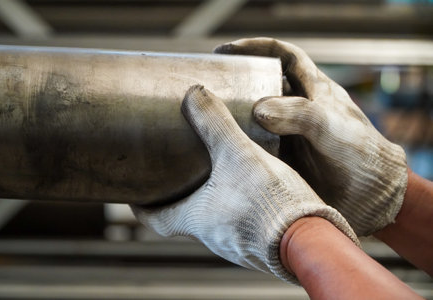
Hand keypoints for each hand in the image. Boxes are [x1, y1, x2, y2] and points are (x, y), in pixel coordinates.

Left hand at [131, 85, 358, 281]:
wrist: (311, 239)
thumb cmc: (269, 202)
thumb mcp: (238, 153)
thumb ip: (215, 123)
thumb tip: (193, 94)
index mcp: (197, 219)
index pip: (155, 219)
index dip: (142, 207)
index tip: (134, 197)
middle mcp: (213, 237)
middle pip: (184, 220)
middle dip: (178, 200)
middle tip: (176, 179)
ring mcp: (238, 244)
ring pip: (213, 223)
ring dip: (209, 205)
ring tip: (214, 180)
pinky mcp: (261, 245)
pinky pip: (240, 227)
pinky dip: (236, 211)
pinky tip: (250, 195)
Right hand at [215, 38, 407, 235]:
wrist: (370, 198)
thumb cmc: (360, 155)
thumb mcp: (330, 127)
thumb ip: (298, 115)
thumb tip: (259, 110)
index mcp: (315, 91)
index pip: (284, 57)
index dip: (257, 48)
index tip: (227, 50)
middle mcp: (300, 109)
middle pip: (264, 86)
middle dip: (240, 83)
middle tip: (212, 88)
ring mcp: (291, 134)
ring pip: (256, 118)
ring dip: (236, 117)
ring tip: (209, 120)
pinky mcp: (284, 159)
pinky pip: (256, 147)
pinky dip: (241, 145)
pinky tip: (223, 150)